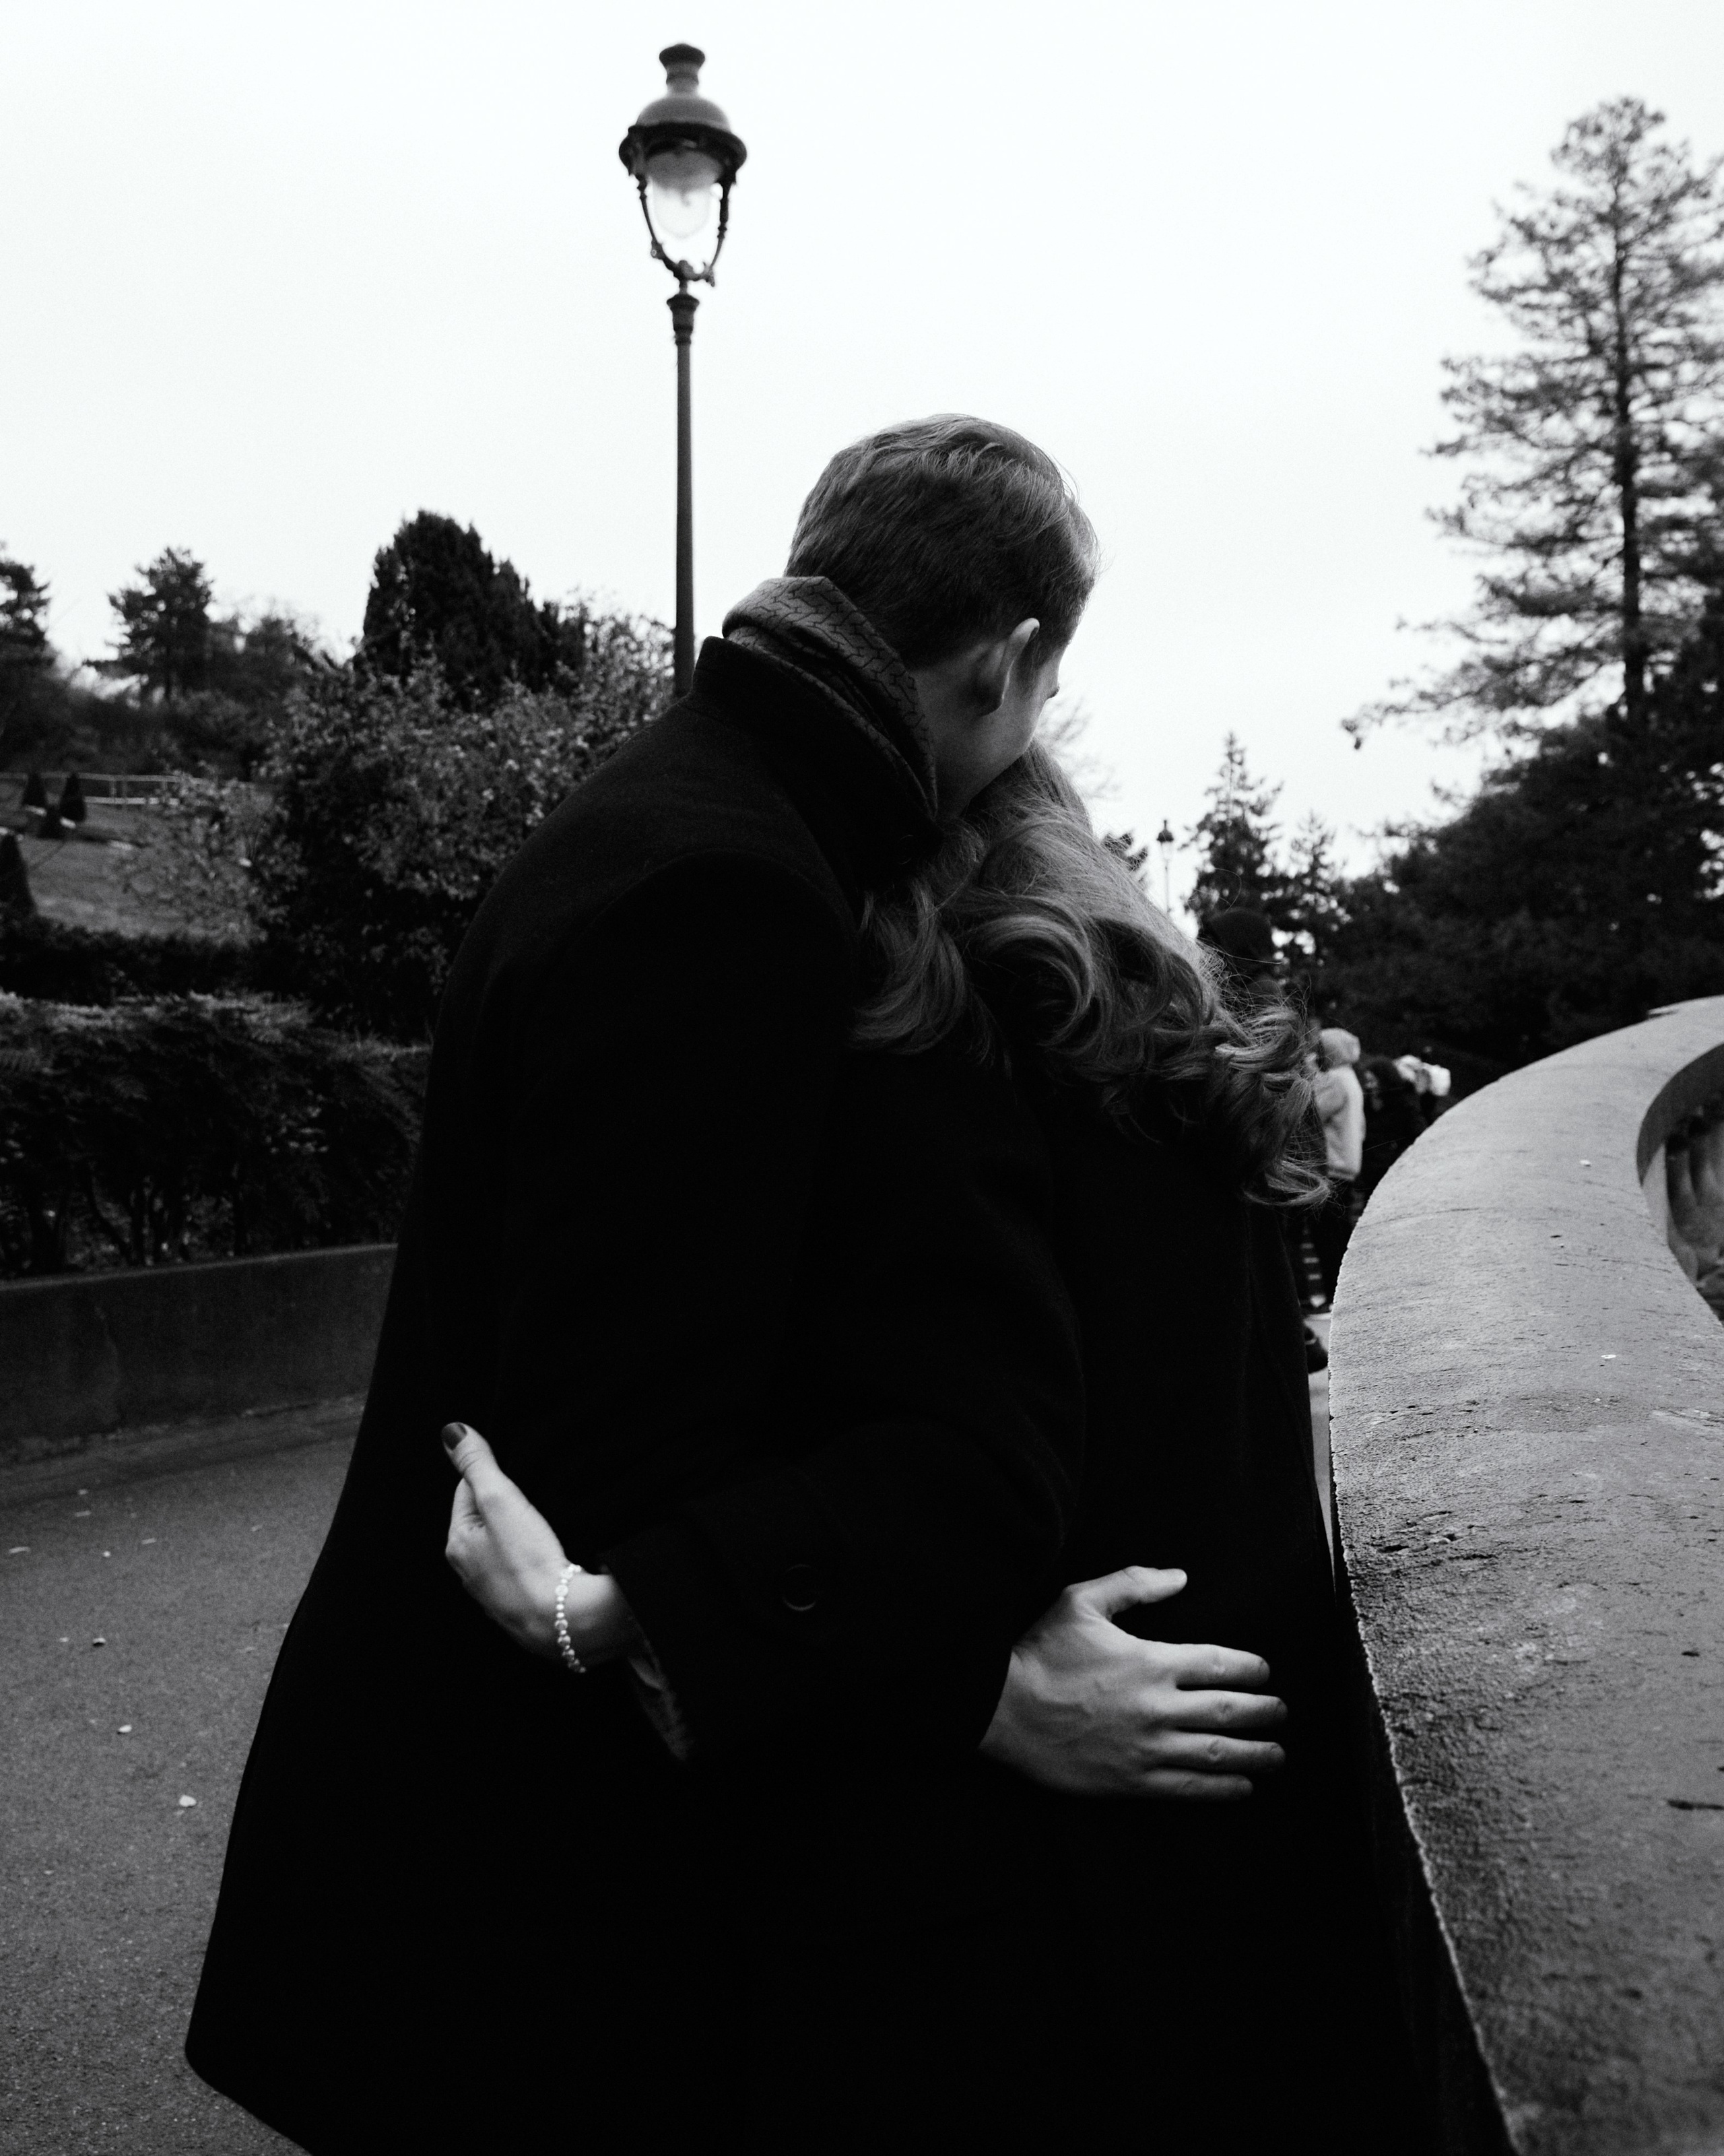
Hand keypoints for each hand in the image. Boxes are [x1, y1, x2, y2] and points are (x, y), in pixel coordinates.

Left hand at [442, 1423, 640, 1666]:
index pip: (467, 1490)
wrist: (561, 1619)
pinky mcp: (521, 1604)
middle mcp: (469, 1571)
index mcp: (457, 1543)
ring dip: (521, 1531)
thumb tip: (452, 1431)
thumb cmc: (528, 1561)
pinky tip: (550, 1554)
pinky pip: (522, 1568)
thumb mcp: (500, 1500)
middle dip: (506, 1504)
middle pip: (485, 1519)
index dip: (493, 1475)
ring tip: (544, 1524)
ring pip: (504, 1545)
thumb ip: (477, 1464)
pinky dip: (532, 1557)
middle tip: (533, 1497)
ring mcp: (494, 1591)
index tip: (517, 1475)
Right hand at [979, 1565, 1286, 1799]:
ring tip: (1278, 1754)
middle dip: (1266, 1712)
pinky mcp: (1131, 1781)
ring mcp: (1147, 1748)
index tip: (1265, 1672)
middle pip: (1231, 1711)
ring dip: (1257, 1754)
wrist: (1001, 1709)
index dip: (1251, 1668)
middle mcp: (1158, 1706)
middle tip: (1283, 1713)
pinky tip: (1244, 1787)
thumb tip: (1179, 1577)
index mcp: (1151, 1660)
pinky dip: (1224, 1789)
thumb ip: (1133, 1584)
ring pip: (1218, 1753)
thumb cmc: (1040, 1652)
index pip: (1220, 1664)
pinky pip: (1190, 1788)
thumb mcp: (1082, 1601)